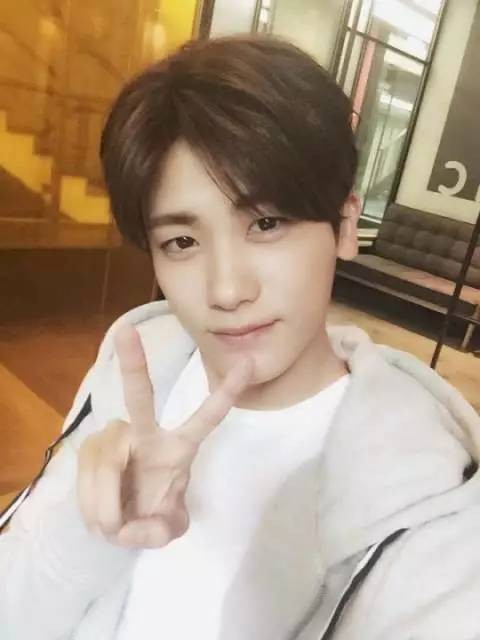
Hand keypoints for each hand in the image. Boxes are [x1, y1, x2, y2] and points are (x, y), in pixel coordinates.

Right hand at [77, 323, 252, 548]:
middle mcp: (146, 434)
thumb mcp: (166, 529)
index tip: (248, 362)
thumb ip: (164, 530)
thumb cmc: (150, 514)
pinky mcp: (90, 447)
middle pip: (139, 397)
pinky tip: (101, 517)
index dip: (227, 392)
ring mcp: (114, 438)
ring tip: (114, 526)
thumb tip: (148, 530)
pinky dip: (95, 508)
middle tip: (124, 331)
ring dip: (108, 509)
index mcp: (178, 449)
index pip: (207, 417)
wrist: (115, 523)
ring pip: (106, 466)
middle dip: (132, 365)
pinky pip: (89, 478)